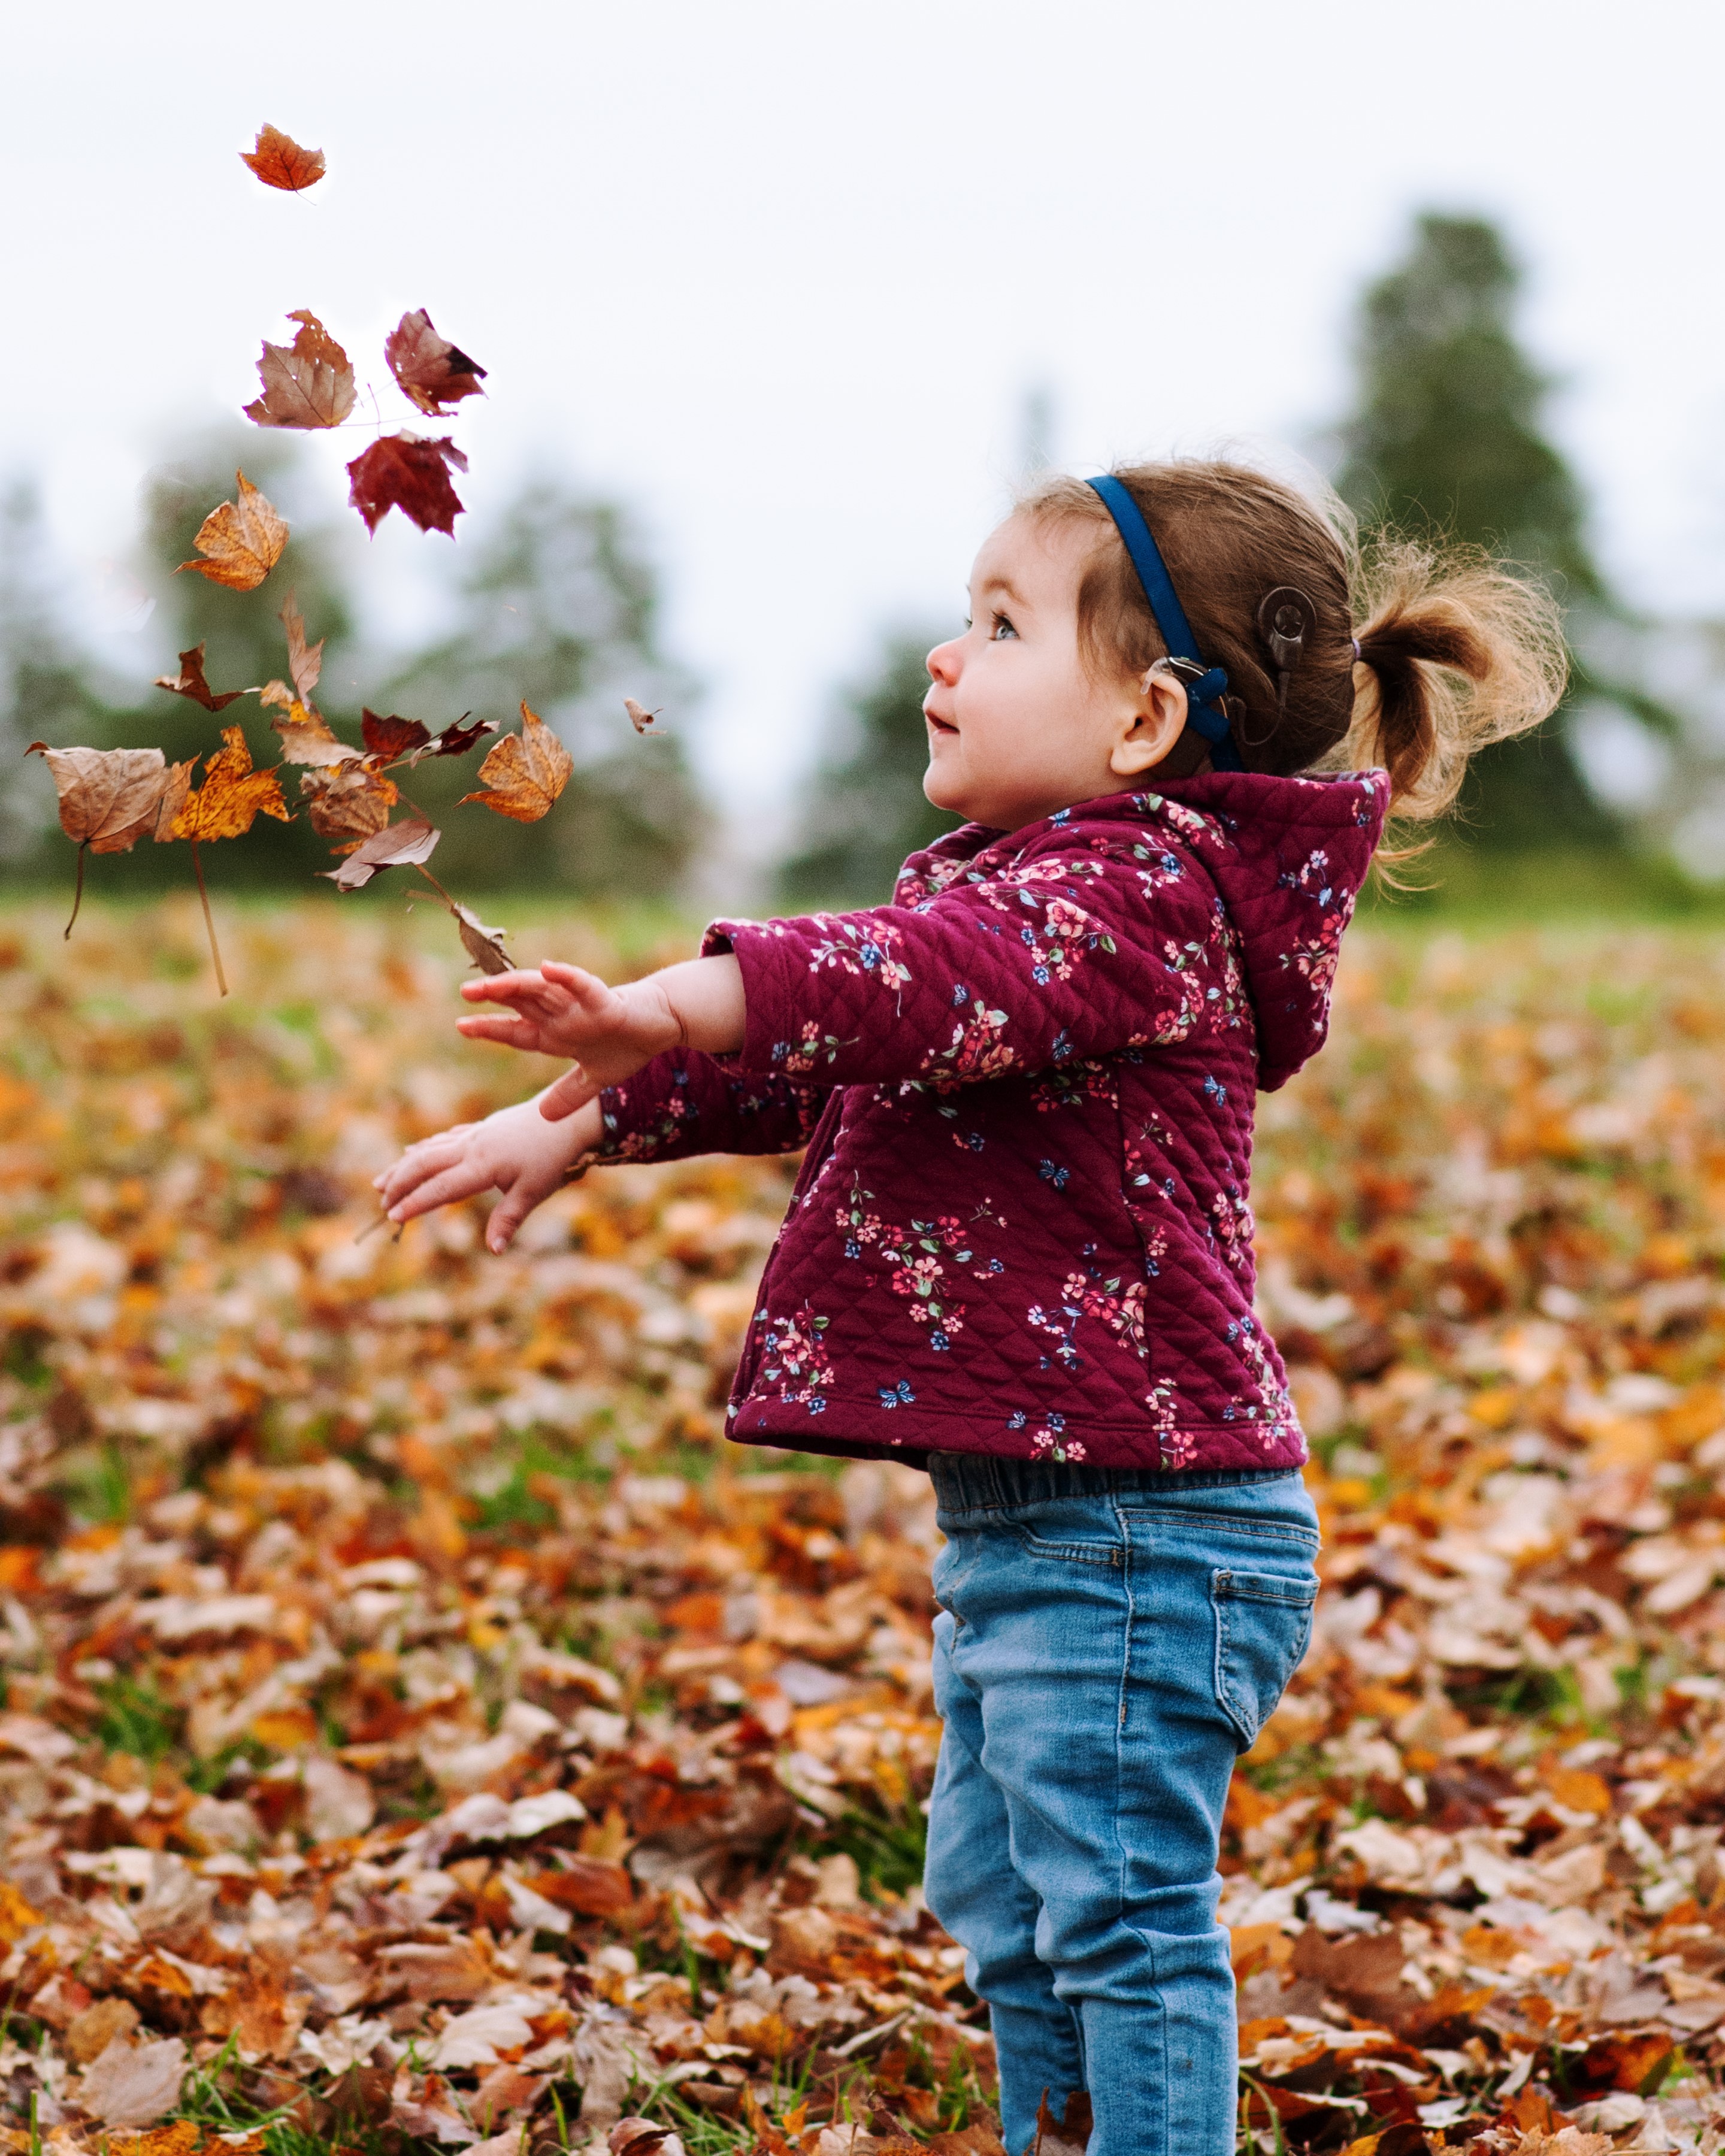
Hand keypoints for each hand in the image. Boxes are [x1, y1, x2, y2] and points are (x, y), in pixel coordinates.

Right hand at [372, 1095, 601, 1252]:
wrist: (569, 1118)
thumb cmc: (553, 1158)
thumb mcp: (534, 1192)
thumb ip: (509, 1219)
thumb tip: (494, 1250)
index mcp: (483, 1165)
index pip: (440, 1188)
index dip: (415, 1203)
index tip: (394, 1217)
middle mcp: (472, 1147)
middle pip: (425, 1164)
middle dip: (400, 1184)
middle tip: (381, 1204)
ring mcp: (475, 1135)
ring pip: (429, 1149)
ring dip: (404, 1166)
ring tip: (381, 1182)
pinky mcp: (482, 1128)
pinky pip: (444, 1139)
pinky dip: (423, 1148)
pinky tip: (411, 1152)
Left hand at [456, 961, 679, 1119]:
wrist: (663, 1025)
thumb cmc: (628, 1045)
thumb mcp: (595, 1079)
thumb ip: (569, 1095)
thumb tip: (544, 1117)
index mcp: (557, 1034)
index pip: (516, 1030)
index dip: (490, 1027)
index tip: (461, 1025)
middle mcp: (563, 1016)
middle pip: (522, 1003)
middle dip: (494, 997)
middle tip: (465, 992)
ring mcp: (581, 1007)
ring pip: (543, 991)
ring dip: (517, 985)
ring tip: (492, 984)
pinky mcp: (607, 1001)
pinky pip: (584, 985)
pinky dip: (567, 977)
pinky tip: (548, 968)